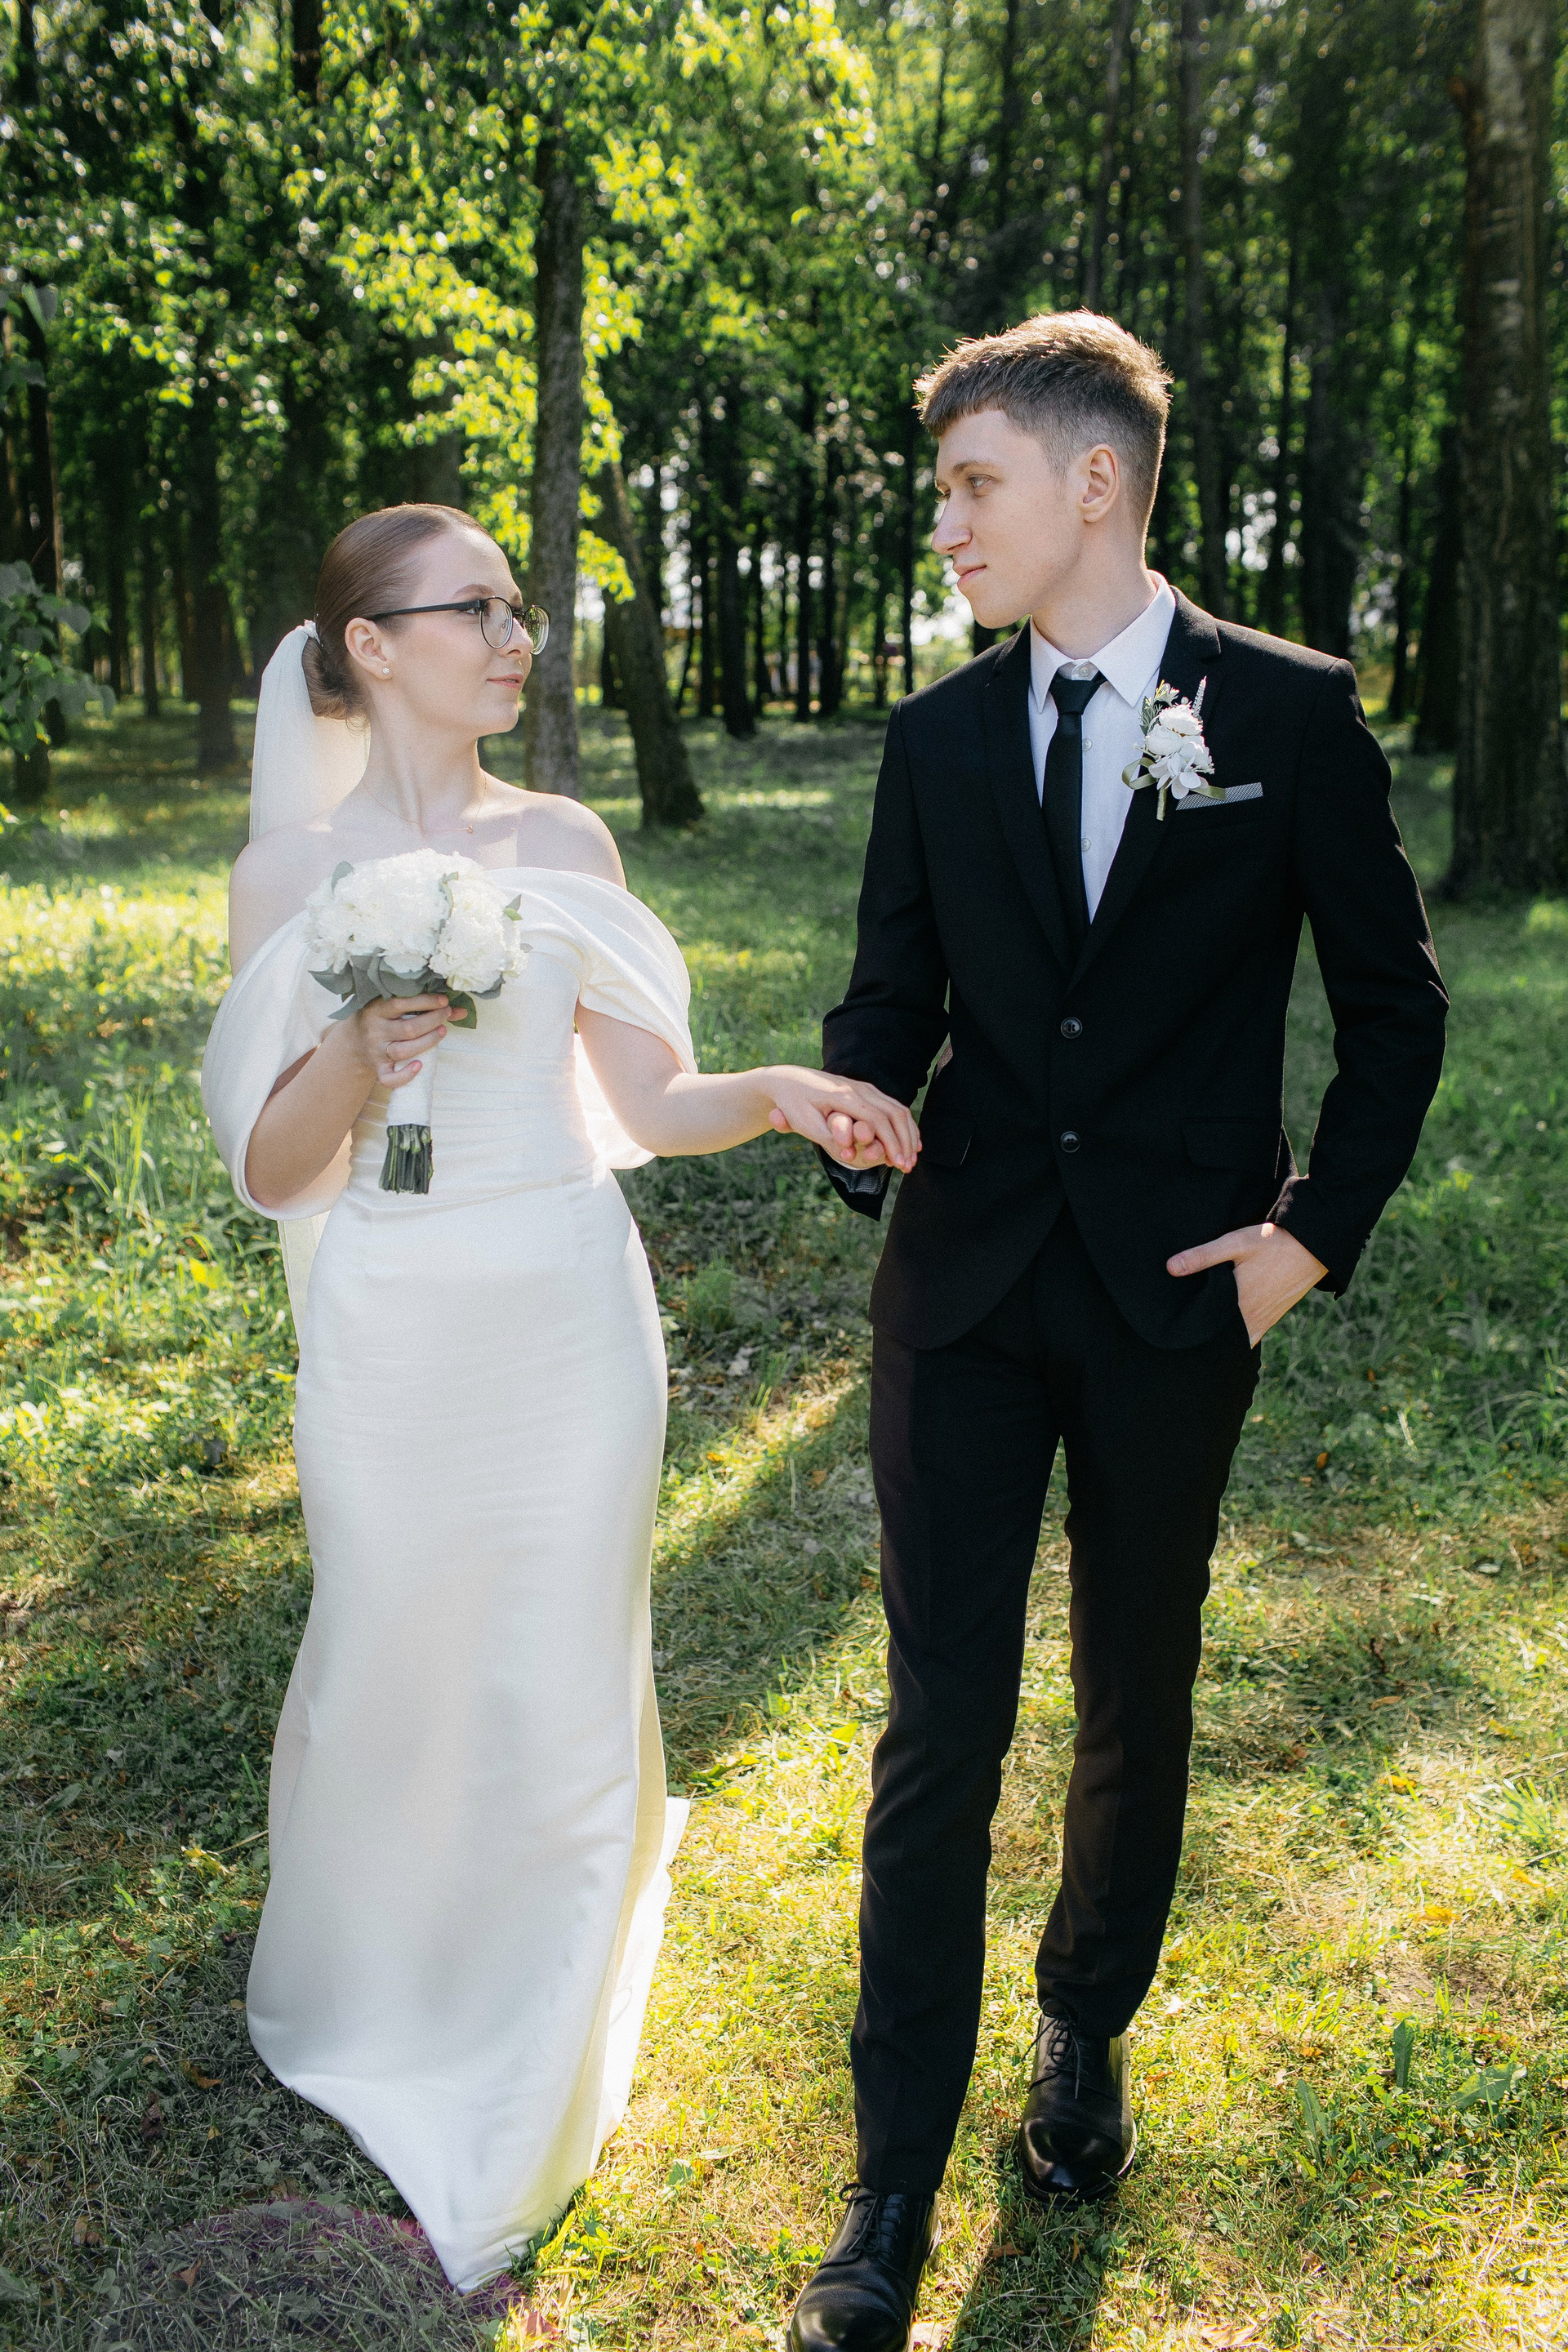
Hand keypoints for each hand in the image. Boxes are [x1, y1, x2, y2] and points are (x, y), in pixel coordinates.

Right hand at [345, 993, 464, 1089]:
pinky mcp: (378, 1069)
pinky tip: (420, 1065)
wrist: (355, 1041)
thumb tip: (462, 1010)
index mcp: (376, 1009)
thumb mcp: (396, 1007)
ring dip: (427, 1042)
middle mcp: (375, 1030)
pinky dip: (405, 1076)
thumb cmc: (384, 1019)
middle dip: (432, 1021)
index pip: (400, 1003)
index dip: (424, 1002)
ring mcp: (376, 1051)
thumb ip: (426, 1006)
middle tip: (446, 1014)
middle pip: (407, 1029)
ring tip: (443, 1032)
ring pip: (403, 1051)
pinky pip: (389, 1079)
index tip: (443, 1001)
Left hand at [765, 1069, 920, 1172]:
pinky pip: (892, 1106)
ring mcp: (865, 1087)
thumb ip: (827, 1139)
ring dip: (908, 1134)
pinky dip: (903, 1125)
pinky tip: (909, 1142)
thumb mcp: (804, 1124)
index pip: (879, 1119)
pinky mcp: (866, 1090)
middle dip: (905, 1141)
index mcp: (845, 1096)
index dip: (891, 1143)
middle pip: (895, 1113)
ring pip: (897, 1108)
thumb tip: (848, 1154)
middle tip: (908, 1166)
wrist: (789, 1080)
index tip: (899, 1164)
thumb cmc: (793, 1105)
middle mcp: (859, 1088)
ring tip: (911, 1158)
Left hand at [1166, 1219, 1327, 1345]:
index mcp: (1239, 1305)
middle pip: (1223, 1339)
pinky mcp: (1273, 1316)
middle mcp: (1252, 1319)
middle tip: (1184, 1339)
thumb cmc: (1273, 1243)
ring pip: (1239, 1338)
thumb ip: (1202, 1256)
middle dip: (1206, 1340)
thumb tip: (1170, 1268)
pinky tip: (1227, 1326)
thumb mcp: (1235, 1244)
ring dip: (1223, 1338)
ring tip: (1203, 1335)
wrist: (1313, 1246)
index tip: (1176, 1335)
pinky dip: (1239, 1334)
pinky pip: (1252, 1333)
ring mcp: (1265, 1320)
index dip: (1193, 1335)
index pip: (1209, 1331)